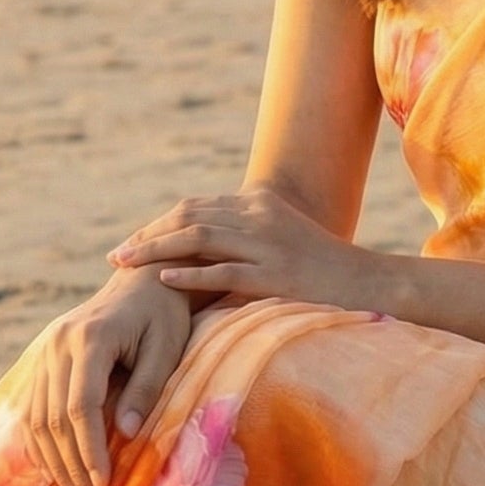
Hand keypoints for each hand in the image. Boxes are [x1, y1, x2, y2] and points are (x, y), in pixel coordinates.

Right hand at [20, 270, 192, 485]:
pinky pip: (31, 409)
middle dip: (71, 465)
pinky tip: (57, 470)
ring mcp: (44, 351)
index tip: (103, 484)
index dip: (89, 449)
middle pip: (52, 417)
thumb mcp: (167, 349)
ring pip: (36, 417)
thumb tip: (125, 436)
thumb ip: (146, 390)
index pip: (80, 406)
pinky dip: (41, 444)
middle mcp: (57, 345)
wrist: (141, 281)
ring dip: (53, 461)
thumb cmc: (163, 316)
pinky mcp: (41, 360)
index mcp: (89, 339)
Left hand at [107, 183, 363, 308]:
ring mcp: (267, 244)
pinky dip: (189, 276)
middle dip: (147, 236)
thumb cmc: (324, 269)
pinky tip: (162, 282)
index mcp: (258, 203)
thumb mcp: (284, 237)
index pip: (194, 207)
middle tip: (116, 255)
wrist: (368, 281)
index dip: (158, 224)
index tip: (131, 243)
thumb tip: (208, 249)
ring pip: (198, 239)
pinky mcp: (276, 274)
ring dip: (155, 251)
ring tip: (125, 265)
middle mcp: (259, 216)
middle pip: (188, 217)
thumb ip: (249, 234)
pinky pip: (223, 272)